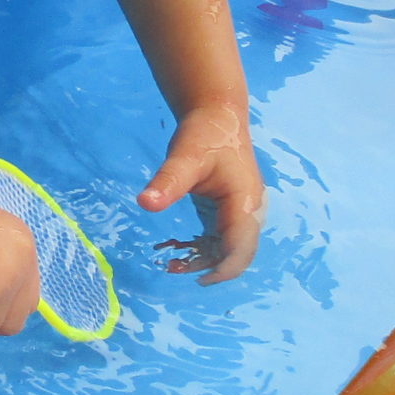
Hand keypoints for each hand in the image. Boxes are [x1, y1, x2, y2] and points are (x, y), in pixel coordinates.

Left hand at [143, 100, 262, 284]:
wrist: (218, 116)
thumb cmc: (205, 134)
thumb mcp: (184, 155)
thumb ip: (168, 180)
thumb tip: (145, 203)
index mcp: (245, 202)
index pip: (240, 247)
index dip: (223, 269)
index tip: (196, 279)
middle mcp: (250, 211)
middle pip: (237, 253)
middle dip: (211, 267)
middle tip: (173, 268)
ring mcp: (243, 212)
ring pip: (229, 249)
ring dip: (205, 260)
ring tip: (171, 261)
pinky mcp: (232, 211)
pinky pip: (221, 239)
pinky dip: (203, 249)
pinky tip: (179, 249)